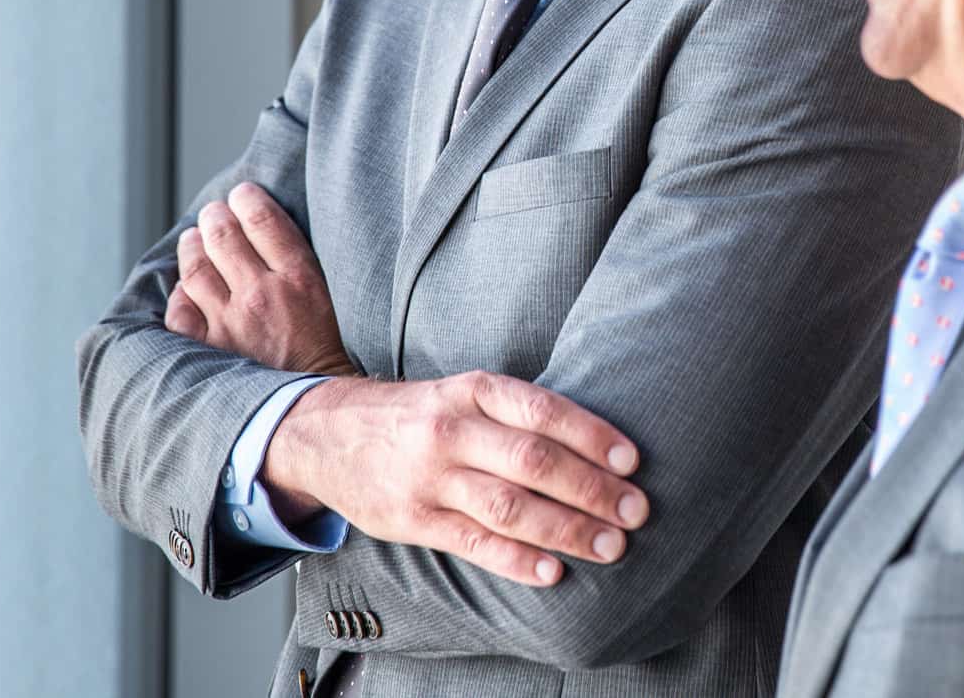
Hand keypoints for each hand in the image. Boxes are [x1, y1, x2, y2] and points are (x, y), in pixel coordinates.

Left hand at [164, 183, 354, 376]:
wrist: (313, 410)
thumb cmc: (329, 356)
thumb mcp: (332, 300)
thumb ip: (301, 265)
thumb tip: (272, 232)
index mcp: (298, 279)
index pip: (262, 219)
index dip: (247, 199)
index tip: (242, 194)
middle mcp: (260, 295)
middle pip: (223, 235)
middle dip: (215, 216)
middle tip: (213, 213)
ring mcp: (229, 324)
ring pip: (195, 268)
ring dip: (191, 246)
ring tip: (193, 240)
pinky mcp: (208, 350)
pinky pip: (180, 310)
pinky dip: (180, 294)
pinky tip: (187, 288)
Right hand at [264, 371, 649, 587]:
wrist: (327, 435)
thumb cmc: (419, 416)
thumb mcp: (462, 393)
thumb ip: (515, 415)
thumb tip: (596, 445)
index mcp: (472, 391)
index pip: (543, 410)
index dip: (593, 436)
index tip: (633, 460)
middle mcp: (452, 431)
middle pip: (534, 462)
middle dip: (592, 489)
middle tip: (636, 511)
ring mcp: (431, 478)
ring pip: (510, 507)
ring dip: (567, 529)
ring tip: (610, 545)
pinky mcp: (414, 520)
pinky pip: (474, 544)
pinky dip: (518, 561)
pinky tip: (553, 572)